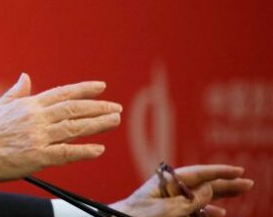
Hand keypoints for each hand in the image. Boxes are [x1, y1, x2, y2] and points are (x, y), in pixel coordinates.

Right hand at [0, 73, 122, 182]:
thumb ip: (17, 92)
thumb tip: (26, 77)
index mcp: (28, 105)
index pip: (62, 94)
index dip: (83, 90)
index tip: (101, 87)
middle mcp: (36, 119)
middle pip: (73, 109)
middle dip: (97, 107)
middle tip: (116, 108)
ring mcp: (38, 137)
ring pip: (74, 128)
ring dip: (97, 124)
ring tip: (114, 121)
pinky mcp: (37, 157)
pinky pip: (66, 153)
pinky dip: (83, 150)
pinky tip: (98, 149)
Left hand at [109, 164, 254, 216]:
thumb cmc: (136, 215)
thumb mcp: (167, 208)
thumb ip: (190, 199)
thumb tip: (210, 188)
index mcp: (166, 181)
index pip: (198, 173)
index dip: (219, 172)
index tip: (238, 170)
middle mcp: (168, 188)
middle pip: (202, 183)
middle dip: (225, 182)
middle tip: (247, 182)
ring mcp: (168, 200)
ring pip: (200, 196)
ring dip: (221, 195)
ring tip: (240, 192)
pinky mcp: (166, 212)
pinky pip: (191, 210)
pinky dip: (206, 210)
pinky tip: (220, 212)